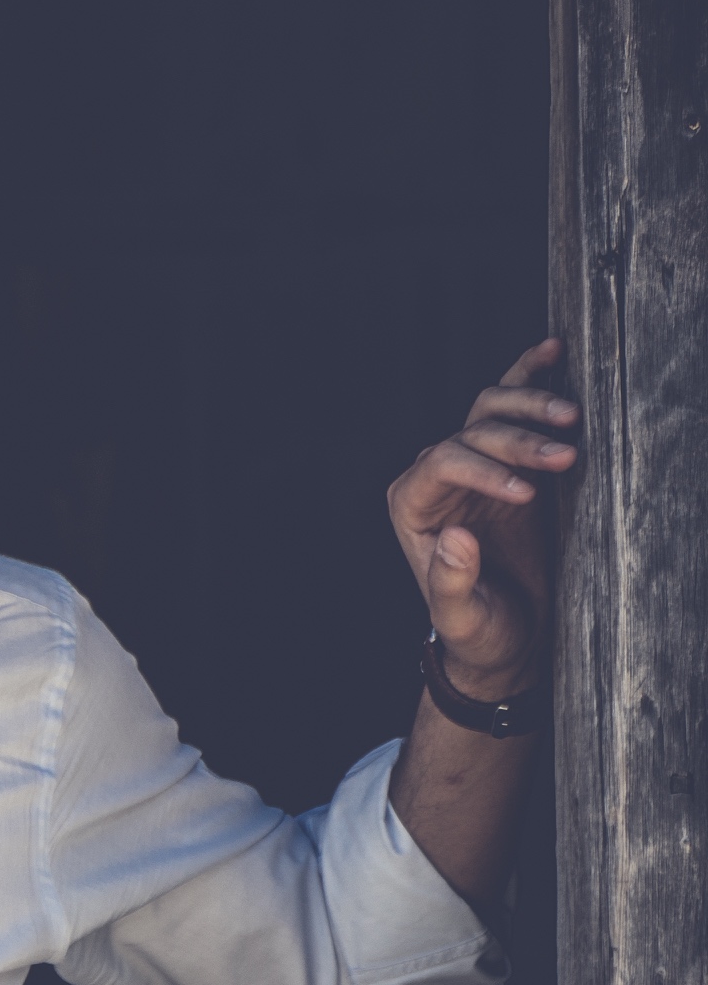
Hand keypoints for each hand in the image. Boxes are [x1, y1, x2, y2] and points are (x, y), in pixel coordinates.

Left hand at [385, 339, 577, 698]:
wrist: (508, 632)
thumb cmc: (479, 628)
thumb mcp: (461, 617)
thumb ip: (451, 582)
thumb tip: (455, 536)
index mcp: (412, 505)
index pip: (440, 464)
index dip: (483, 470)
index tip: (527, 495)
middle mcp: (437, 475)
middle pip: (472, 433)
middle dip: (519, 440)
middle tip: (568, 454)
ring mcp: (474, 461)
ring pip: (492, 410)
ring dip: (532, 407)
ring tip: (573, 418)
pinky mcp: (509, 458)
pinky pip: (512, 406)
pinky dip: (531, 377)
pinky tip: (555, 352)